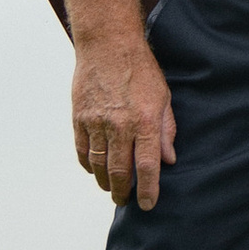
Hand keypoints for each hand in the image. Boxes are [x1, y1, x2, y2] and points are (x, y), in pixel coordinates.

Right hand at [71, 36, 176, 209]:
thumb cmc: (140, 69)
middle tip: (125, 200)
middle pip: (120, 172)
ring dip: (105, 182)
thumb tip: (168, 159)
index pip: (148, 165)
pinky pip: (83, 151)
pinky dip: (89, 165)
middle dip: (123, 192)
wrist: (108, 45)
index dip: (148, 190)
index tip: (148, 204)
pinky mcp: (80, 119)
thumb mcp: (163, 96)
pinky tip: (95, 169)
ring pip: (99, 166)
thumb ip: (166, 130)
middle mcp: (120, 125)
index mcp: (145, 120)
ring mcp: (97, 123)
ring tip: (111, 188)